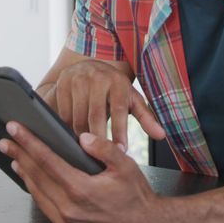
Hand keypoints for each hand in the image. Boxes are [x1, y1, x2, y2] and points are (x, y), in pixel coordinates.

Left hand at [0, 121, 171, 222]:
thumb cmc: (136, 197)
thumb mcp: (125, 166)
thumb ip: (103, 149)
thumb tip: (82, 138)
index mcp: (81, 191)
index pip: (47, 161)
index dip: (28, 142)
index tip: (15, 130)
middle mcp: (70, 211)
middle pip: (36, 177)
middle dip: (19, 155)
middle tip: (6, 141)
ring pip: (37, 195)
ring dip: (25, 175)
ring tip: (16, 158)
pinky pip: (47, 211)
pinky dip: (39, 194)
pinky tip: (35, 182)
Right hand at [38, 60, 164, 148]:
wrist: (91, 66)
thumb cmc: (115, 89)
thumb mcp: (132, 99)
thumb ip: (146, 118)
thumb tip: (161, 135)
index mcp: (118, 82)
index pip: (119, 110)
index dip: (119, 131)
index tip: (120, 150)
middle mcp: (97, 78)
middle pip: (95, 115)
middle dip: (98, 138)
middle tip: (100, 156)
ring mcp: (77, 80)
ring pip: (77, 116)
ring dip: (81, 136)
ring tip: (86, 150)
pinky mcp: (62, 84)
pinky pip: (63, 113)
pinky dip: (67, 128)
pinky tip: (72, 137)